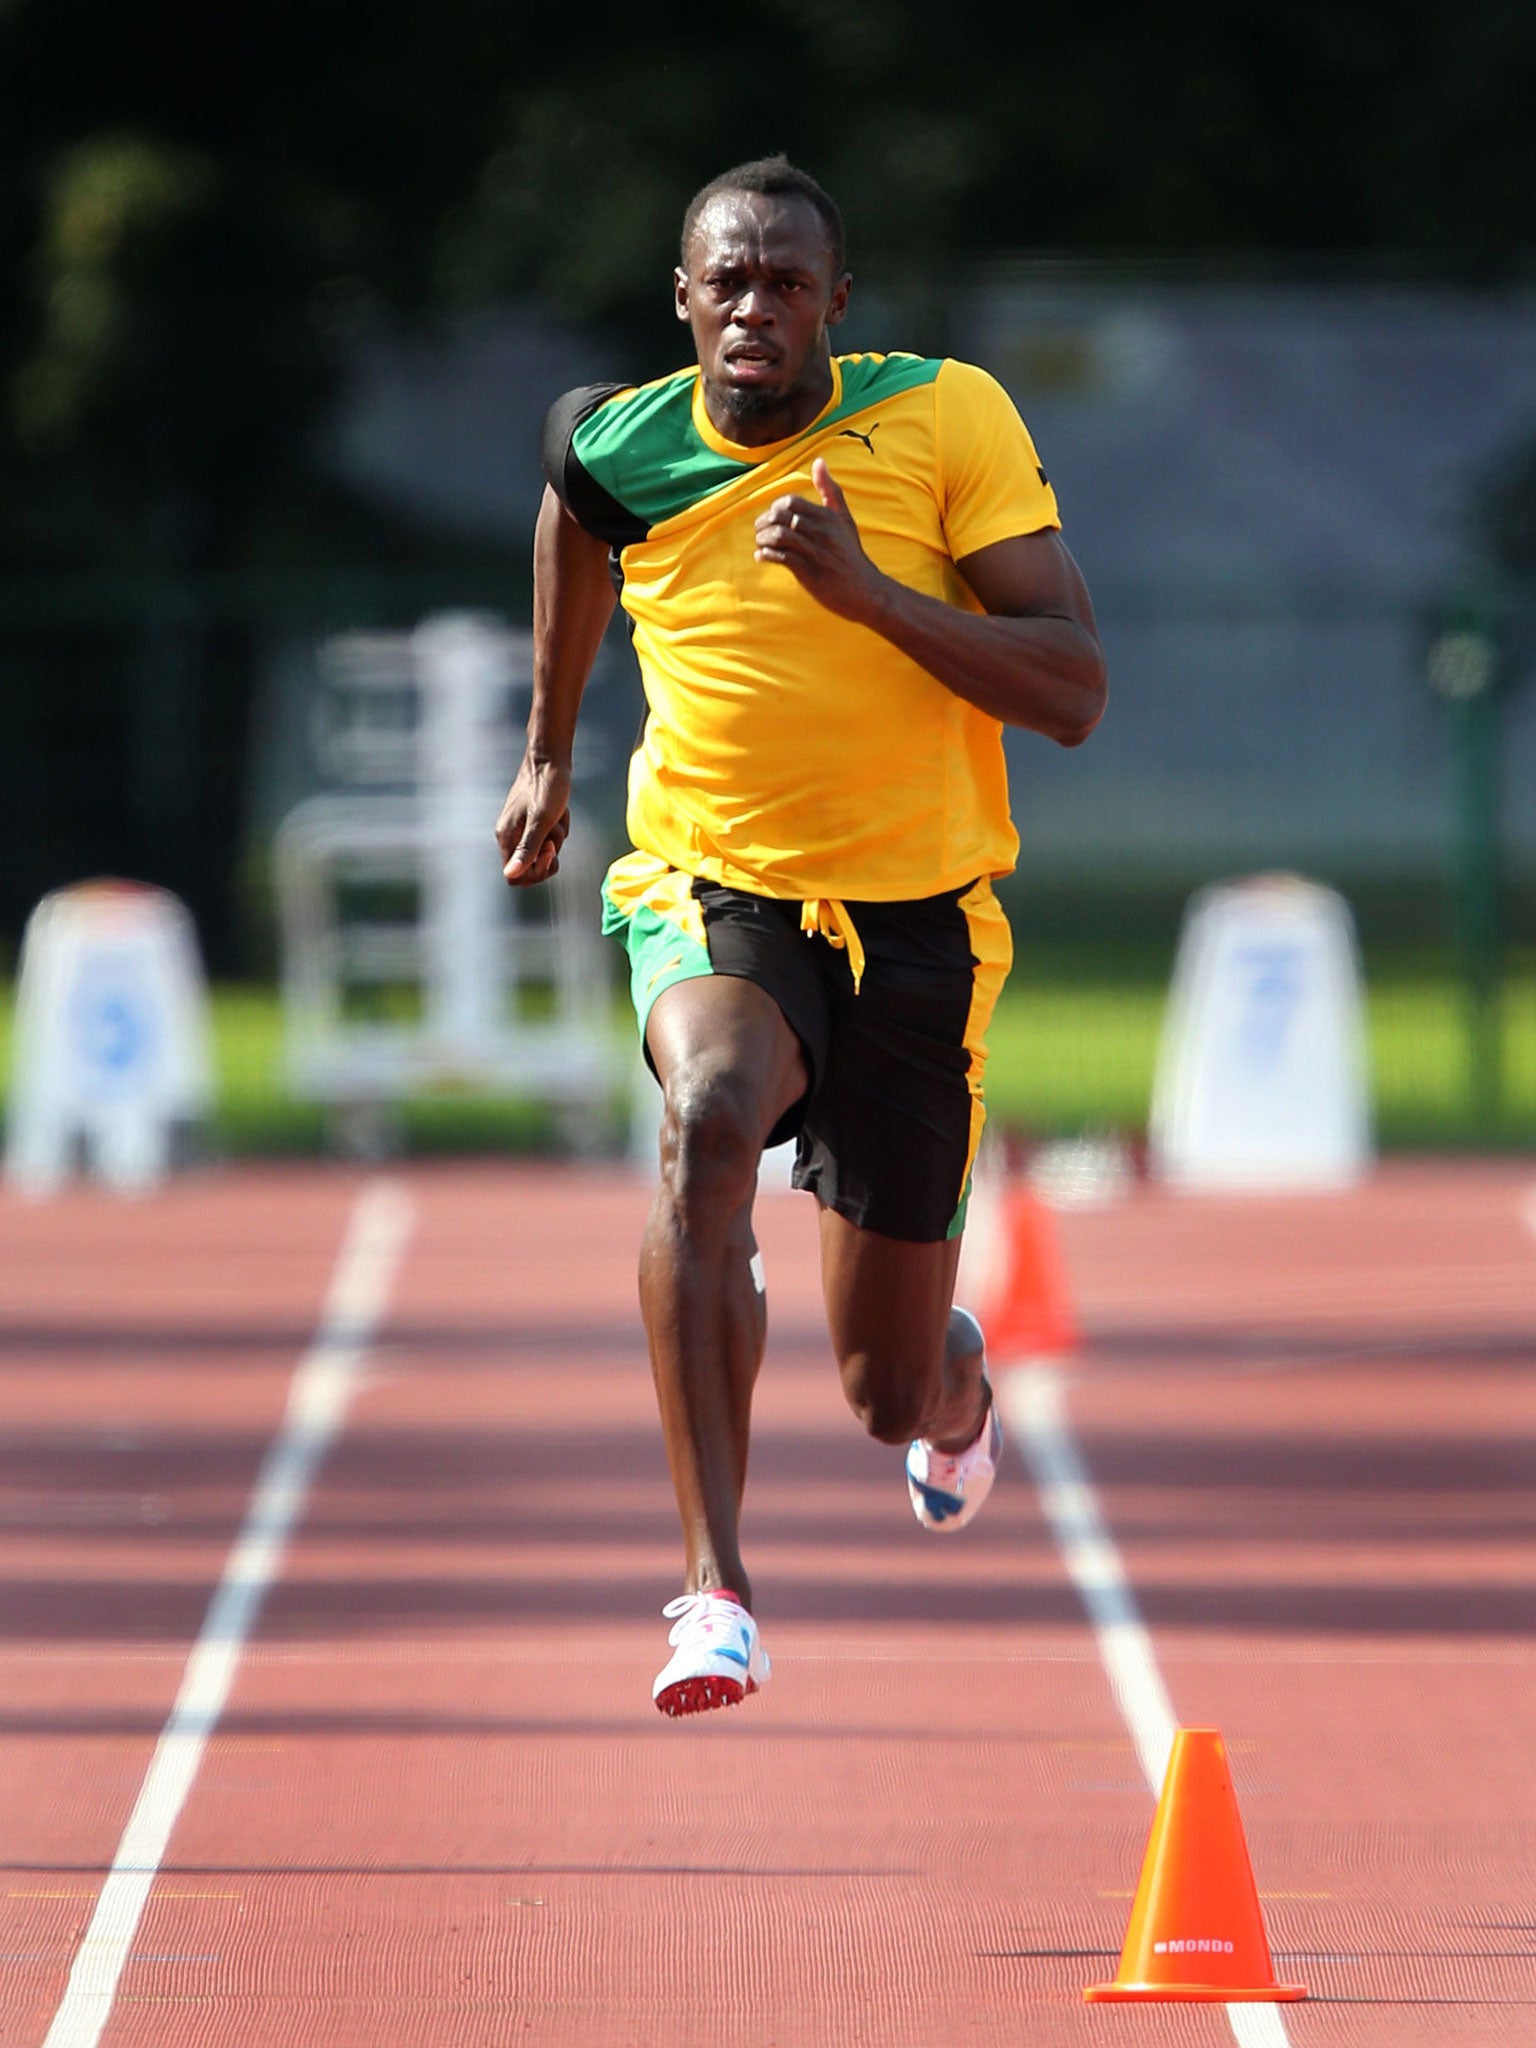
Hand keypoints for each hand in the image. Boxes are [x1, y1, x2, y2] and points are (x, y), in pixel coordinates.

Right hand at [495, 756, 570, 884]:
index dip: (535, 871)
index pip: (514, 876)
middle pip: (531, 867)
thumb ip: (526, 849)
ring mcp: (522, 828)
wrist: (551, 759)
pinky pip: (550, 836)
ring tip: (558, 816)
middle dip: (549, 854)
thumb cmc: (547, 785)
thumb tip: (511, 874)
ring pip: (543, 851)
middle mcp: (511, 835)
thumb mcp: (541, 820)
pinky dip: (559, 826)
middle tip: (555, 834)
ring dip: (557, 837)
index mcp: (506, 837)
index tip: (549, 851)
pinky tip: (560, 811)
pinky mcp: (534, 821)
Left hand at [753, 457, 888, 623]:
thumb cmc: (850, 554)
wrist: (865, 590)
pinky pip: (781, 557)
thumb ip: (830, 491)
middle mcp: (821, 532)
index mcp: (827, 517)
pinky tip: (762, 557)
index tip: (772, 519)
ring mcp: (815, 552)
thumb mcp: (843, 519)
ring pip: (778, 535)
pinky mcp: (809, 573)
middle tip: (761, 532)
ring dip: (762, 539)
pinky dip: (766, 555)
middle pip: (780, 516)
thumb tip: (819, 461)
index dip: (775, 508)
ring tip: (761, 545)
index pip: (790, 502)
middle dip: (763, 523)